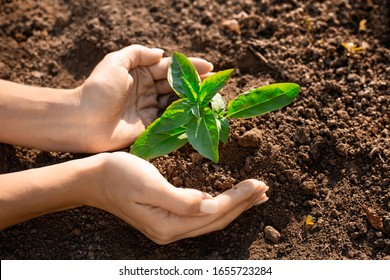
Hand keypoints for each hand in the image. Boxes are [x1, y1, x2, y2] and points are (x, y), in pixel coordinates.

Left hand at [77, 45, 213, 151]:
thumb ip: (139, 54)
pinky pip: (170, 120)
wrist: (83, 120)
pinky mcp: (150, 126)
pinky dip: (184, 116)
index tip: (209, 66)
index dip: (190, 67)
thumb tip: (162, 53)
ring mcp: (149, 108)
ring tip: (211, 96)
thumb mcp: (116, 61)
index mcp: (141, 73)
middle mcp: (148, 90)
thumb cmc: (98, 88)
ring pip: (176, 101)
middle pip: (176, 85)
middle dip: (196, 83)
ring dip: (193, 99)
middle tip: (216, 82)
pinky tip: (198, 113)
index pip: (170, 68)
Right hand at [95, 152, 268, 243]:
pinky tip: (225, 199)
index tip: (258, 183)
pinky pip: (200, 216)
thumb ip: (179, 199)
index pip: (214, 213)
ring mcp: (168, 227)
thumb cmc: (118, 176)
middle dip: (243, 205)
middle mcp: (171, 231)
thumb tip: (208, 204)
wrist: (93, 179)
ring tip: (253, 196)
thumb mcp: (148, 185)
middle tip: (264, 190)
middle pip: (217, 220)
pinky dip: (218, 206)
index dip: (238, 198)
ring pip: (210, 220)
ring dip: (234, 207)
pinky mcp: (165, 218)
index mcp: (168, 224)